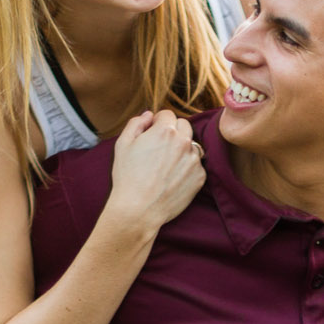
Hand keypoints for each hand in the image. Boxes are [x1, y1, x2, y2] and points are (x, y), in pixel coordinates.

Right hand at [104, 109, 205, 235]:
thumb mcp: (123, 144)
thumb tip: (149, 115)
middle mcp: (184, 142)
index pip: (167, 114)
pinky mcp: (200, 177)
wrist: (139, 209)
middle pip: (184, 125)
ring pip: (191, 145)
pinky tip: (173, 178)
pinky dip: (187, 168)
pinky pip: (196, 165)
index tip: (152, 133)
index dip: (157, 122)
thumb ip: (136, 123)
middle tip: (160, 148)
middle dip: (173, 131)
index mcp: (165, 130)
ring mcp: (194, 160)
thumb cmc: (128, 177)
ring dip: (182, 149)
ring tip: (166, 165)